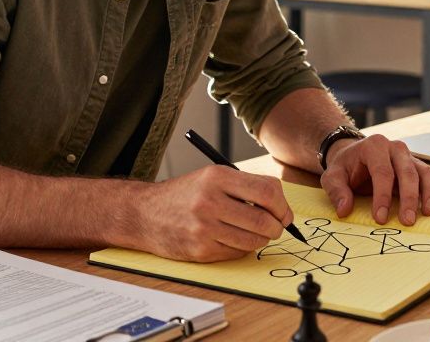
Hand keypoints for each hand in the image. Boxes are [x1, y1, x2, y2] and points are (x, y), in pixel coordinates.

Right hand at [132, 165, 292, 261]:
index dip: (282, 205)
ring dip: (261, 239)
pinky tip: (232, 238)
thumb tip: (282, 207)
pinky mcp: (200, 249)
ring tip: (254, 232)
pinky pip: (236, 252)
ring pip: (253, 240)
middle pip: (264, 220)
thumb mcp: (212, 177)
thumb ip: (246, 186)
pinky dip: (242, 248)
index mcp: (217, 177)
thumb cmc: (184, 194)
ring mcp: (204, 228)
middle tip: (276, 227)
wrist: (145, 214)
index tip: (284, 213)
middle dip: (277, 227)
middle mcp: (210, 201)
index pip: (267, 192)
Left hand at [320, 134, 429, 225]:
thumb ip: (337, 191)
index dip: (382, 196)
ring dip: (428, 194)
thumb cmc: (345, 167)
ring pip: (424, 173)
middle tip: (407, 221)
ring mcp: (409, 155)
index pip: (382, 172)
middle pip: (407, 172)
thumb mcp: (332, 176)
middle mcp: (395, 148)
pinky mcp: (417, 165)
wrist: (355, 156)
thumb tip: (344, 210)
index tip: (380, 218)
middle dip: (408, 198)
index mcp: (374, 146)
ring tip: (428, 213)